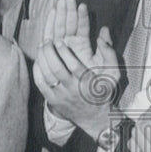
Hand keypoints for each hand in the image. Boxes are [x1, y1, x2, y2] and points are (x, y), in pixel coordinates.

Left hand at [34, 0, 120, 140]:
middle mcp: (73, 90)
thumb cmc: (102, 92)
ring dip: (42, 59)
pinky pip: (40, 84)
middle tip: (46, 41)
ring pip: (47, 76)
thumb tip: (102, 34)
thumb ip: (109, 53)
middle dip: (49, 53)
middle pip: (57, 69)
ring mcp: (61, 96)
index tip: (60, 41)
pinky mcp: (53, 100)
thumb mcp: (113, 75)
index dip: (65, 53)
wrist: (94, 118)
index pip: (74, 66)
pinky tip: (38, 60)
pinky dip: (37, 71)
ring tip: (41, 47)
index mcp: (88, 83)